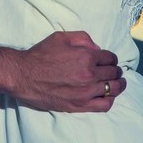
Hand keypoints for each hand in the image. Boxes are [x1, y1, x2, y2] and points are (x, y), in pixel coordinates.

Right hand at [2, 31, 125, 112]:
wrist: (24, 75)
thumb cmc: (41, 55)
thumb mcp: (61, 37)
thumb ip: (83, 39)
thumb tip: (98, 49)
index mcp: (86, 57)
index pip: (110, 58)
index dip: (111, 58)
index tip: (108, 60)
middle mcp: (89, 75)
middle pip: (114, 73)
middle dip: (115, 70)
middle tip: (113, 71)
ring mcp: (86, 92)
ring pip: (113, 89)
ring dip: (118, 84)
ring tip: (117, 83)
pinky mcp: (80, 105)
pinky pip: (104, 105)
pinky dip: (110, 99)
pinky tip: (107, 96)